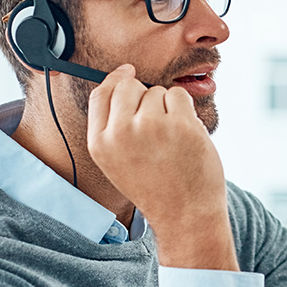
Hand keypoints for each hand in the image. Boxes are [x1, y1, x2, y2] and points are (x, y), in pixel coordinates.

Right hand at [87, 65, 237, 270]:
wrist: (185, 214)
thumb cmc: (156, 186)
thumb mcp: (117, 160)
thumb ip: (114, 124)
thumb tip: (124, 76)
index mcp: (100, 143)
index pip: (101, 94)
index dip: (115, 78)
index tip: (127, 72)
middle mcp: (121, 132)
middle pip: (129, 86)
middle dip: (145, 97)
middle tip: (157, 126)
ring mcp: (151, 126)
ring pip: (157, 91)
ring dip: (168, 108)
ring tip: (171, 140)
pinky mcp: (180, 124)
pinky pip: (179, 95)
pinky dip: (186, 110)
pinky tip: (185, 136)